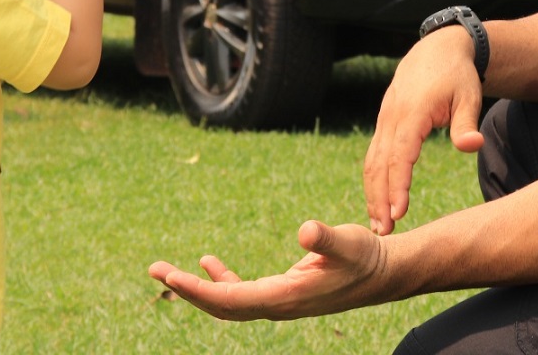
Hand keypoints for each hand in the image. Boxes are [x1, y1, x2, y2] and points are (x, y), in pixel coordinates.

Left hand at [148, 220, 388, 320]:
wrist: (383, 274)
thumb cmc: (366, 256)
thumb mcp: (348, 242)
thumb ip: (326, 237)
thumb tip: (305, 229)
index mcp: (286, 298)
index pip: (233, 300)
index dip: (200, 289)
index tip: (172, 277)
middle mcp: (277, 306)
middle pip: (221, 306)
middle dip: (187, 290)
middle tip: (155, 269)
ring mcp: (277, 303)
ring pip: (227, 302)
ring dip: (197, 287)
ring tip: (165, 270)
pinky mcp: (281, 294)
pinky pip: (241, 293)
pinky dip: (220, 280)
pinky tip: (208, 263)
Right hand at [363, 29, 484, 234]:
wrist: (437, 49)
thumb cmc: (457, 76)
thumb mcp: (469, 96)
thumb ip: (466, 123)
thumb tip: (472, 145)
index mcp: (412, 112)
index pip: (400, 155)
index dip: (397, 185)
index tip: (398, 213)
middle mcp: (392, 117)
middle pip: (378, 163)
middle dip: (378, 198)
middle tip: (383, 232)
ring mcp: (385, 119)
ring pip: (372, 161)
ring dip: (372, 193)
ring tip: (378, 226)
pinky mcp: (384, 123)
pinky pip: (374, 155)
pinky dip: (373, 180)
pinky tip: (378, 202)